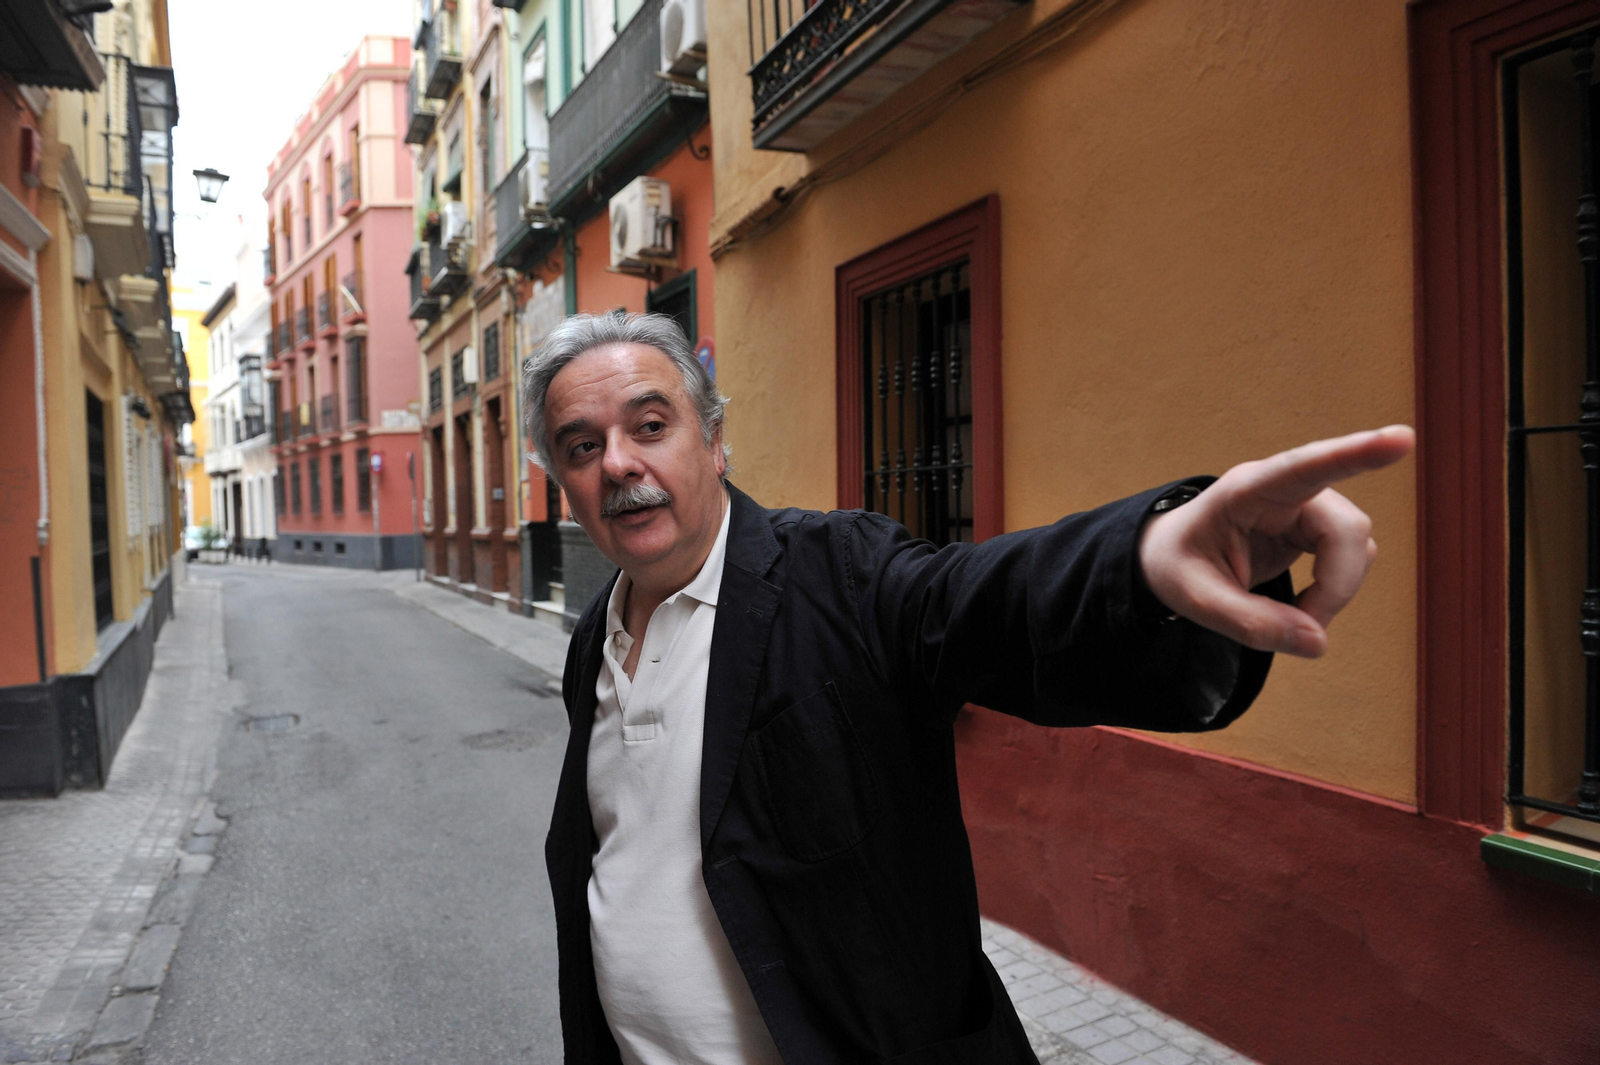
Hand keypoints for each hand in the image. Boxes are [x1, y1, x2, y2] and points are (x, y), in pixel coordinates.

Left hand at [1137, 426, 1414, 657]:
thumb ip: (1250, 624)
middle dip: (1336, 586)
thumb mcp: (1195, 600)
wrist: (1171, 556)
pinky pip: (1351, 556)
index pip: (1303, 468)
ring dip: (1336, 589)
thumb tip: (1317, 642)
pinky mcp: (1316, 526)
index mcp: (1245, 491)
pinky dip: (1335, 589)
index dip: (1353, 455)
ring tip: (1293, 617)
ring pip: (1357, 544)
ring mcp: (1305, 505)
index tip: (1400, 440)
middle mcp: (1283, 489)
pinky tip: (1304, 604)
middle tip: (1303, 628)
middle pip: (1347, 529)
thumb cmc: (1177, 566)